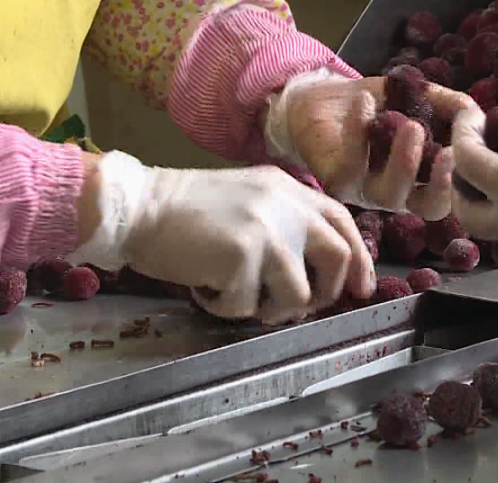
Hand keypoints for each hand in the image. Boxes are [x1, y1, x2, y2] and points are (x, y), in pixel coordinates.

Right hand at [71, 151, 373, 323]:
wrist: (137, 206)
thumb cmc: (184, 210)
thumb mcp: (247, 198)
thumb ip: (283, 221)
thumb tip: (312, 271)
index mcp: (288, 190)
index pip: (341, 221)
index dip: (358, 258)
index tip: (360, 287)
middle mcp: (286, 206)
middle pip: (337, 258)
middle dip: (324, 292)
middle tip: (298, 306)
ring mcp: (267, 231)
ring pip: (297, 295)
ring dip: (268, 308)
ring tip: (235, 294)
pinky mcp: (242, 257)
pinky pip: (248, 306)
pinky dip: (226, 307)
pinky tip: (204, 287)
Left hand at [264, 70, 475, 220]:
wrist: (319, 99)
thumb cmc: (370, 104)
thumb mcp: (415, 97)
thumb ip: (445, 103)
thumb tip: (473, 111)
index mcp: (420, 179)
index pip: (449, 195)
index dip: (460, 180)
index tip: (464, 149)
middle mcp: (396, 192)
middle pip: (429, 208)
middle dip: (441, 183)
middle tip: (448, 151)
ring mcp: (365, 190)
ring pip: (391, 194)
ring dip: (405, 160)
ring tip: (410, 124)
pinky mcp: (336, 179)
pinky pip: (354, 163)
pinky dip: (361, 129)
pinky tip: (365, 101)